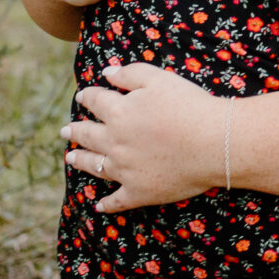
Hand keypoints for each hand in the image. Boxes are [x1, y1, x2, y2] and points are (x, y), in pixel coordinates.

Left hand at [63, 60, 225, 211]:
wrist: (213, 143)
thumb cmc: (189, 106)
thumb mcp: (159, 79)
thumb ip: (129, 74)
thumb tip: (106, 72)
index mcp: (118, 112)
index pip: (95, 101)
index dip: (87, 97)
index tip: (82, 97)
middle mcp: (114, 142)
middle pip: (87, 135)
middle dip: (75, 131)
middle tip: (65, 131)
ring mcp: (125, 170)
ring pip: (95, 166)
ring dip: (81, 160)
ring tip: (71, 158)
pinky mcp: (139, 192)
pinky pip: (117, 201)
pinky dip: (106, 204)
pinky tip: (99, 206)